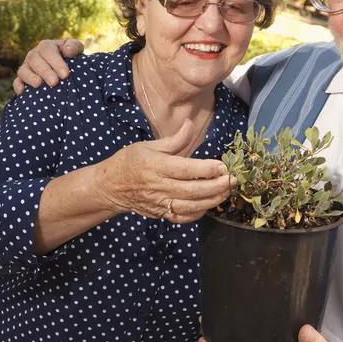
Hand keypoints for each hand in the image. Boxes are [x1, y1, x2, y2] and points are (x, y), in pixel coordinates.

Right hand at [13, 38, 84, 94]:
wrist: (64, 70)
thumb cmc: (71, 59)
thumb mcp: (76, 50)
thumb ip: (74, 47)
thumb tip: (67, 50)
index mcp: (46, 46)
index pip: (48, 50)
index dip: (56, 62)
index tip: (65, 74)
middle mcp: (34, 55)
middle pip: (35, 60)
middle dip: (45, 71)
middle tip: (54, 82)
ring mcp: (26, 67)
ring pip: (23, 70)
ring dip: (30, 77)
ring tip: (39, 84)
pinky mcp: (22, 79)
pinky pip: (17, 81)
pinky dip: (18, 86)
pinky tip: (22, 92)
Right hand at [92, 119, 235, 223]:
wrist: (110, 187)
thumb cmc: (129, 162)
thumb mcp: (148, 145)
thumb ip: (174, 140)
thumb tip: (190, 124)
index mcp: (156, 166)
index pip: (186, 169)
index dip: (207, 168)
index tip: (223, 166)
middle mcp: (159, 186)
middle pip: (193, 190)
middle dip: (216, 186)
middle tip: (233, 180)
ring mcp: (160, 203)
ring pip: (191, 206)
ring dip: (212, 200)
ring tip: (226, 192)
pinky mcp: (160, 214)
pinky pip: (182, 218)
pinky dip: (198, 213)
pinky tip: (208, 204)